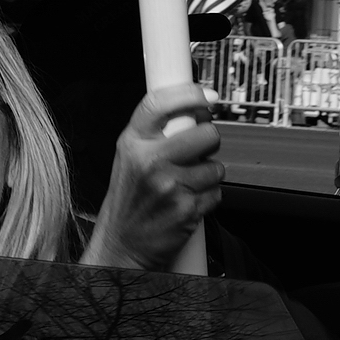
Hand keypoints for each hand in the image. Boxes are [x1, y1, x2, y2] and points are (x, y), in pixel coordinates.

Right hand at [81, 83, 223, 271]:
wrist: (123, 245)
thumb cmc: (129, 201)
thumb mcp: (129, 157)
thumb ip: (155, 133)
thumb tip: (196, 108)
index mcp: (133, 143)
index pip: (161, 104)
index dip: (190, 94)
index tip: (207, 96)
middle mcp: (149, 161)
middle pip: (205, 134)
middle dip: (209, 142)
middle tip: (198, 152)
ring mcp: (169, 186)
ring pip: (216, 167)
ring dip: (209, 175)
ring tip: (186, 184)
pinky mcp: (186, 209)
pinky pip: (216, 193)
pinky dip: (208, 198)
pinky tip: (187, 202)